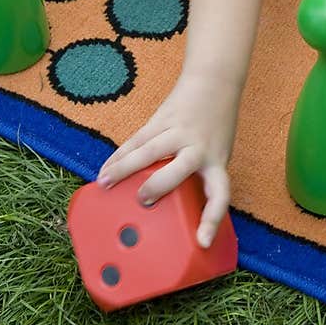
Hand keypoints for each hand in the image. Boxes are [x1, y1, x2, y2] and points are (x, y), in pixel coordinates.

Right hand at [95, 71, 239, 247]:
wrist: (214, 82)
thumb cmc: (215, 127)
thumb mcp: (217, 152)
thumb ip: (197, 173)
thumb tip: (164, 203)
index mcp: (217, 162)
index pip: (220, 195)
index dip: (212, 219)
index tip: (202, 242)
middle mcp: (198, 148)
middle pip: (177, 169)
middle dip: (158, 186)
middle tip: (142, 200)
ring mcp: (178, 132)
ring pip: (149, 150)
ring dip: (124, 168)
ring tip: (105, 184)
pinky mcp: (161, 119)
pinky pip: (137, 139)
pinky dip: (120, 155)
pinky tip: (106, 168)